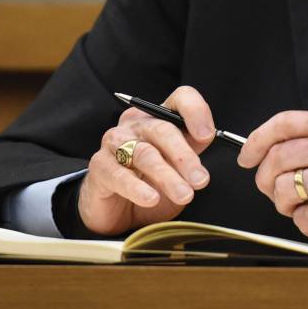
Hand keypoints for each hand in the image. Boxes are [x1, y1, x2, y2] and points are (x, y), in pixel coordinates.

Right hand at [78, 85, 216, 236]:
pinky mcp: (99, 166)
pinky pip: (119, 174)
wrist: (117, 209)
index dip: (195, 112)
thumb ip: (193, 152)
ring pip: (144, 154)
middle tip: (200, 180)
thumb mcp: (178, 168)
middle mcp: (136, 123)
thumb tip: (207, 139)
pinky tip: (151, 199)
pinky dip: (137, 188)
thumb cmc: (150, 182)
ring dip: (167, 176)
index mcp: (160, 117)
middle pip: (163, 129)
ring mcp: (115, 142)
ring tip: (184, 195)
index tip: (207, 135)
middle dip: (185, 157)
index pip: (180, 98)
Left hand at [239, 111, 307, 252]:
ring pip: (285, 188)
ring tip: (300, 204)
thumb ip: (307, 141)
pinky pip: (301, 218)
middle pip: (278, 157)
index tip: (246, 156)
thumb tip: (258, 152)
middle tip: (271, 189)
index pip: (285, 123)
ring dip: (283, 203)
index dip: (257, 139)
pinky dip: (304, 222)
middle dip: (265, 178)